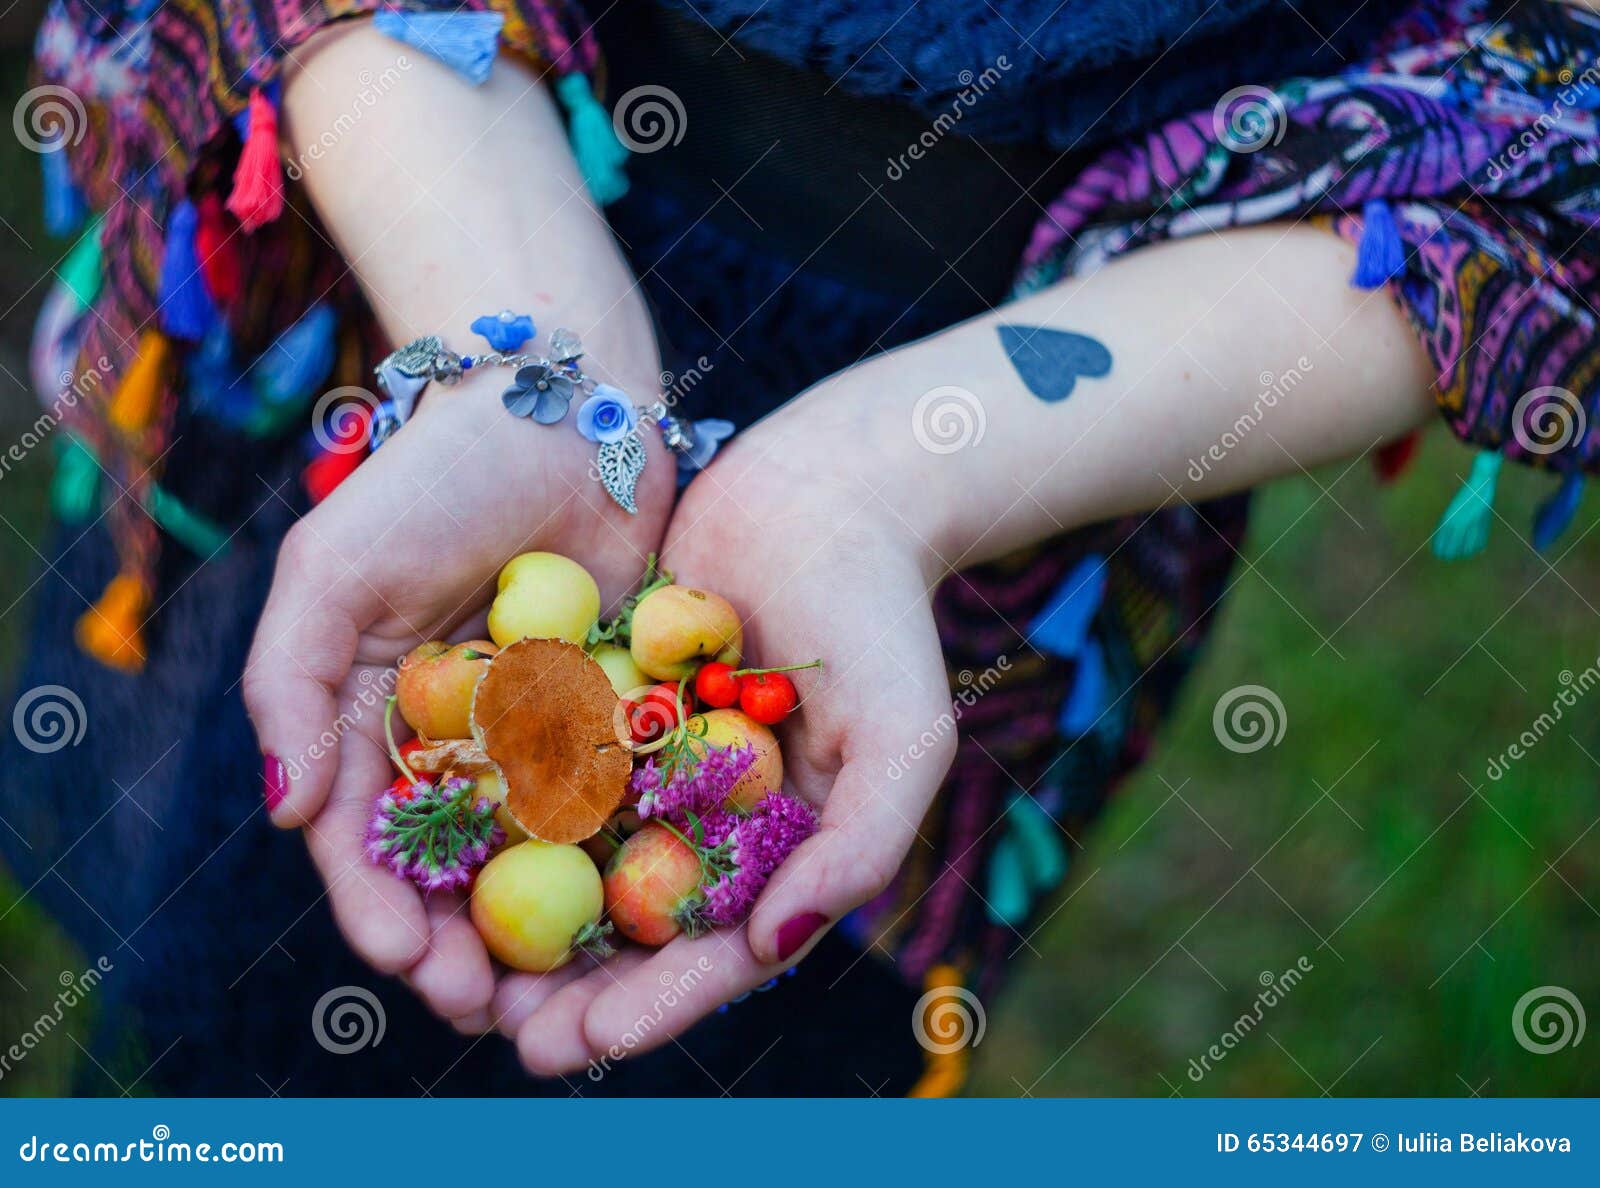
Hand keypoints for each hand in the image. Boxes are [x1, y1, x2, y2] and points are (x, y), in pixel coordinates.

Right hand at [243, 367, 672, 1030]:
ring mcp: (542, 736)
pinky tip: (644, 914)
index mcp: (375, 720)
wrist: (562, 409)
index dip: (377, 904)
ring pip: (538, 857)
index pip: (364, 838)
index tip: (402, 960)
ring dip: (544, 931)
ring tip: (564, 992)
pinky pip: (621, 801)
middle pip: (453, 869)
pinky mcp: (619, 717)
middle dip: (462, 944)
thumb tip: (285, 819)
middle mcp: (456, 743)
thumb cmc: (430, 482)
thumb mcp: (332, 572)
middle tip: (487, 1007)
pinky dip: (625, 859)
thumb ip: (291, 688)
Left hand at [503, 395, 958, 1073]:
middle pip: (635, 925)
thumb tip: (773, 947)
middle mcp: (713, 819)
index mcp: (781, 847)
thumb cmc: (882, 615)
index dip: (651, 1004)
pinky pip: (549, 769)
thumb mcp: (903, 737)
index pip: (714, 950)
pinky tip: (441, 844)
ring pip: (580, 859)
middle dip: (570, 987)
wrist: (833, 489)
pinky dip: (504, 810)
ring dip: (523, 917)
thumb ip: (857, 849)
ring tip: (453, 963)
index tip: (582, 1042)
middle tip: (499, 1028)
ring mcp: (657, 764)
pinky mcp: (608, 705)